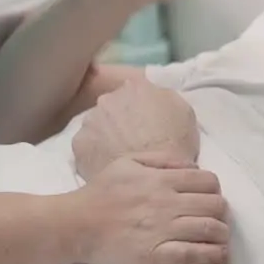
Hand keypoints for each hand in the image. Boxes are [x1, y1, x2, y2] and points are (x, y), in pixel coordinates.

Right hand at [71, 153, 228, 263]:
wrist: (76, 224)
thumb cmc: (101, 191)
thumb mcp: (127, 162)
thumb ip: (161, 159)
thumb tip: (191, 165)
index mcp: (160, 180)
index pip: (207, 181)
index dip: (215, 188)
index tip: (211, 195)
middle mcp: (165, 203)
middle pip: (214, 205)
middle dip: (221, 210)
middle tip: (217, 216)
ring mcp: (161, 230)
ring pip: (208, 229)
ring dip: (222, 233)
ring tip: (221, 236)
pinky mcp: (154, 254)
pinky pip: (192, 254)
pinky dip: (210, 254)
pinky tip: (217, 253)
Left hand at [72, 76, 199, 180]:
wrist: (154, 177)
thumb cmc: (175, 145)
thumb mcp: (183, 111)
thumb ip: (163, 96)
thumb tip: (152, 97)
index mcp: (134, 86)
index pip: (134, 91)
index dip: (139, 108)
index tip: (145, 123)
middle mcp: (108, 98)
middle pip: (112, 106)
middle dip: (119, 119)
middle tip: (132, 139)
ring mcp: (90, 120)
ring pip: (96, 125)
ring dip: (105, 135)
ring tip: (118, 154)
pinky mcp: (79, 143)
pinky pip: (87, 145)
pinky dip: (94, 152)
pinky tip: (107, 164)